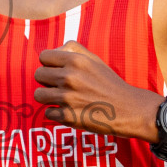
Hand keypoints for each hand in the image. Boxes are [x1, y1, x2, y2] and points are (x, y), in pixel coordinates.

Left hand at [34, 41, 160, 140]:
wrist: (128, 110)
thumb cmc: (110, 84)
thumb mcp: (95, 60)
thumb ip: (73, 50)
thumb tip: (54, 51)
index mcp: (76, 61)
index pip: (43, 56)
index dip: (49, 64)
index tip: (57, 70)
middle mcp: (69, 77)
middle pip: (38, 75)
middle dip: (47, 80)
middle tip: (60, 86)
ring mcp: (67, 98)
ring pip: (39, 94)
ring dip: (48, 97)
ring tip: (62, 99)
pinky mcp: (67, 117)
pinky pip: (48, 112)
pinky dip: (56, 113)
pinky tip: (69, 111)